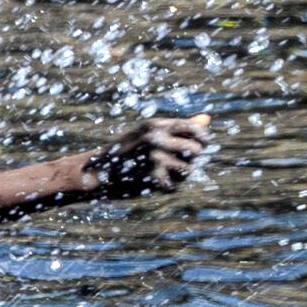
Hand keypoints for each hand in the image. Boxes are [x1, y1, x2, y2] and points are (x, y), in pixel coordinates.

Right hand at [89, 113, 209, 198]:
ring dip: (183, 175)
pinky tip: (158, 183)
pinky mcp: (152, 178)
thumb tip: (207, 119)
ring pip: (188, 170)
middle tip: (186, 162)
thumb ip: (179, 127)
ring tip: (169, 173)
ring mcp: (154, 159)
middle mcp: (156, 139)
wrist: (99, 171)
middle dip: (195, 158)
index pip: (193, 129)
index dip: (204, 138)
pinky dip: (170, 187)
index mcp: (155, 125)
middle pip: (196, 150)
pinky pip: (176, 186)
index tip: (205, 145)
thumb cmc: (128, 150)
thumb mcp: (150, 133)